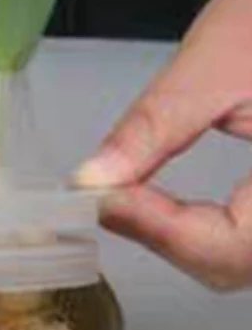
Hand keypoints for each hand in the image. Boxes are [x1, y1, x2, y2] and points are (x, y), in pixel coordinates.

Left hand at [75, 0, 251, 291]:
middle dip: (165, 239)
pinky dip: (199, 232)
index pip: (233, 243)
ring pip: (234, 260)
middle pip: (231, 263)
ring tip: (130, 202)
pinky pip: (242, 243)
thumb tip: (92, 180)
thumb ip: (151, 129)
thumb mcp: (211, 67)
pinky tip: (162, 210)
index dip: (162, 230)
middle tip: (111, 201)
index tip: (106, 199)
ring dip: (178, 241)